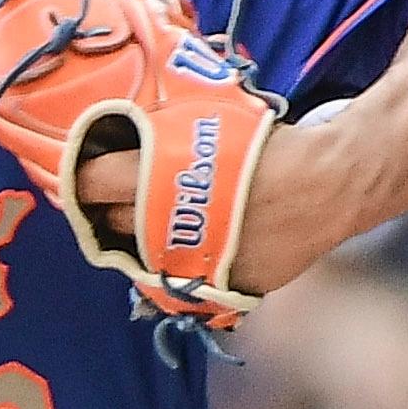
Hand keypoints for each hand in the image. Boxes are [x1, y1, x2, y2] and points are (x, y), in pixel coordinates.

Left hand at [73, 121, 353, 296]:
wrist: (326, 184)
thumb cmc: (264, 144)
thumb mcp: (203, 122)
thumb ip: (159, 136)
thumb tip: (120, 136)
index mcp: (156, 177)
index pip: (92, 182)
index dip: (82, 177)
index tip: (81, 175)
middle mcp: (165, 226)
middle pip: (113, 223)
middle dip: (108, 211)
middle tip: (112, 199)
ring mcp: (192, 262)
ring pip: (143, 258)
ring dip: (139, 241)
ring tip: (147, 224)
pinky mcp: (220, 286)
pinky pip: (183, 281)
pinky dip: (180, 264)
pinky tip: (186, 246)